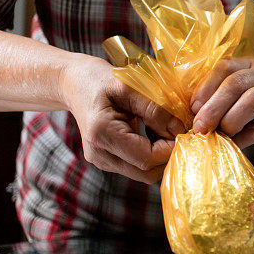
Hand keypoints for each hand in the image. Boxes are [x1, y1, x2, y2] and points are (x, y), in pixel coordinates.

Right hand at [61, 56, 184, 182]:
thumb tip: (179, 130)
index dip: (169, 148)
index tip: (180, 128)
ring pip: (143, 173)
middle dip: (167, 154)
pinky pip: (137, 166)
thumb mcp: (130, 87)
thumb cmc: (101, 80)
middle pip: (146, 173)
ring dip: (160, 155)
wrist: (74, 83)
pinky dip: (151, 154)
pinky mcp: (106, 161)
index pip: (146, 159)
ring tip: (161, 129)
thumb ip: (155, 109)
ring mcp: (101, 161)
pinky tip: (151, 133)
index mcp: (102, 134)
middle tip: (174, 129)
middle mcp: (99, 154)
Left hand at [190, 58, 253, 155]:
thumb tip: (191, 120)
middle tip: (199, 126)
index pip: (226, 66)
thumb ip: (221, 101)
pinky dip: (240, 138)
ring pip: (252, 99)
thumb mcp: (241, 98)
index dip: (206, 87)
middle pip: (236, 82)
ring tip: (216, 134)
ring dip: (228, 119)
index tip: (192, 108)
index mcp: (252, 65)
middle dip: (213, 106)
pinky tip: (229, 146)